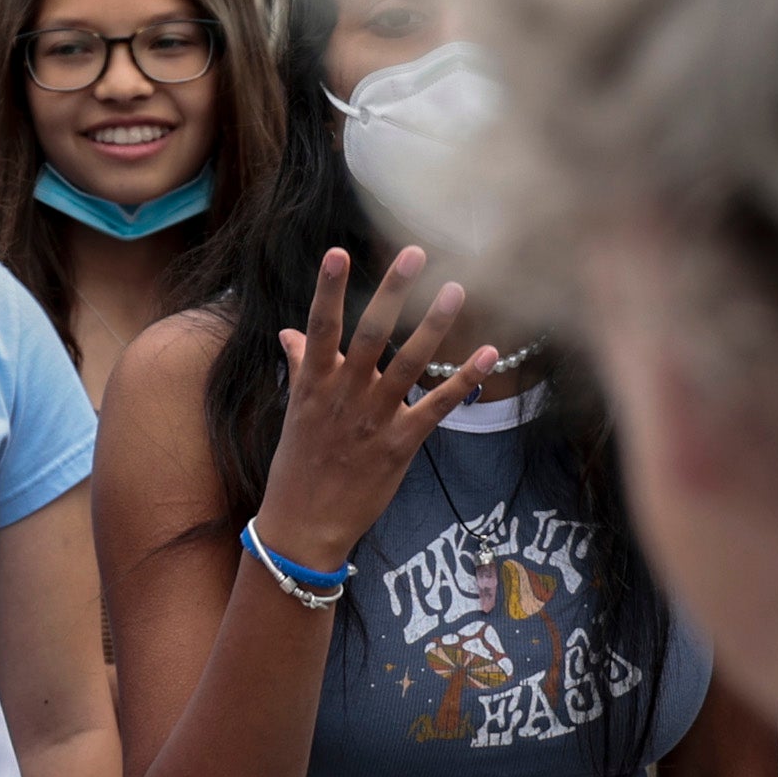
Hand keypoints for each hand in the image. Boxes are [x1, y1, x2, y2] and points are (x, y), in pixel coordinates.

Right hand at [259, 244, 494, 567]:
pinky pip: (437, 405)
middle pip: (371, 334)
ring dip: (434, 326)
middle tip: (414, 253)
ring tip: (456, 289)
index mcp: (315, 383)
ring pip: (408, 364)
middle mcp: (345, 395)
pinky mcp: (400, 444)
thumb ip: (299, 367)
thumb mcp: (296, 412)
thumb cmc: (298, 465)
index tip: (336, 251)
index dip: (327, 289)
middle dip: (392, 292)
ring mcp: (374, 419)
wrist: (304, 525)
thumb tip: (289, 333)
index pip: (321, 326)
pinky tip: (488, 353)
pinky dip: (464, 380)